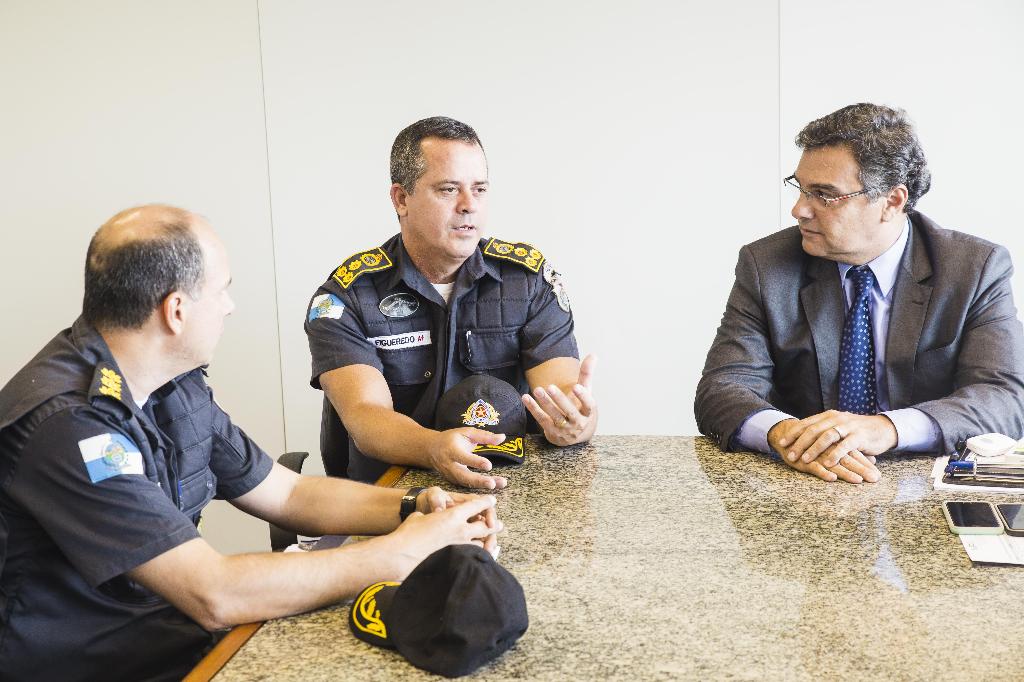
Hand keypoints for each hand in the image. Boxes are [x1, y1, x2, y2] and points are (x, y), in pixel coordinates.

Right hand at [391, 495, 502, 573]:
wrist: (402, 554)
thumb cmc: (408, 534)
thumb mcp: (419, 518)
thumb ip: (428, 517)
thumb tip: (428, 519)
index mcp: (453, 515)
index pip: (477, 505)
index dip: (486, 501)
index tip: (492, 500)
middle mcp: (461, 530)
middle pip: (487, 526)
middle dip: (494, 524)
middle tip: (499, 525)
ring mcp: (460, 547)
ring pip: (483, 544)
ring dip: (487, 542)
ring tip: (491, 542)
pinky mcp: (457, 561)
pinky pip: (473, 558)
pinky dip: (479, 556)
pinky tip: (479, 557)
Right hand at [428, 428, 508, 489]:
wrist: (431, 449)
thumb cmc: (451, 439)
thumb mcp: (466, 433)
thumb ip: (484, 436)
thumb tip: (502, 437)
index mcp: (451, 450)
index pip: (463, 458)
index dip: (475, 462)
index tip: (489, 466)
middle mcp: (450, 465)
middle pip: (463, 476)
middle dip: (478, 481)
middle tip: (492, 484)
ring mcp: (450, 475)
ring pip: (466, 483)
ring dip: (482, 486)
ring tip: (498, 484)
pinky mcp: (453, 481)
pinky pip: (467, 486)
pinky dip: (479, 487)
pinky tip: (494, 485)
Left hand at [522, 354, 597, 445]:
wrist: (577, 437)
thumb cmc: (581, 410)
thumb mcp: (587, 393)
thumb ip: (587, 375)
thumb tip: (593, 354)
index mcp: (588, 412)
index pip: (588, 405)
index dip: (583, 397)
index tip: (576, 387)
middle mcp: (578, 422)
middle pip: (569, 411)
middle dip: (560, 400)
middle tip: (550, 387)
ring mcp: (565, 429)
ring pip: (554, 416)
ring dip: (545, 403)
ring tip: (537, 390)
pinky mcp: (552, 432)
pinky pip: (542, 419)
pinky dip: (533, 409)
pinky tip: (526, 398)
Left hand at [776, 411, 896, 466]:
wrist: (882, 428)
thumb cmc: (856, 431)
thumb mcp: (837, 427)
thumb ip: (822, 430)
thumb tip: (801, 437)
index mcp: (828, 416)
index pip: (807, 423)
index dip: (793, 433)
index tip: (781, 443)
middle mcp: (836, 419)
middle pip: (814, 430)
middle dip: (799, 443)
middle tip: (789, 455)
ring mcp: (848, 427)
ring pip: (827, 436)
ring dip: (814, 449)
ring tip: (804, 460)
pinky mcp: (860, 437)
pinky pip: (845, 446)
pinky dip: (835, 455)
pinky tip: (827, 463)